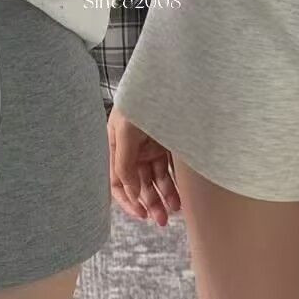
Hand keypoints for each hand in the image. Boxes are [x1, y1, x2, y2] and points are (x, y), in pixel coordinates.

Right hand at [108, 107, 180, 226]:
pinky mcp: (170, 144)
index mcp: (116, 146)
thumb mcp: (126, 130)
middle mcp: (133, 150)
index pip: (118, 181)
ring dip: (164, 197)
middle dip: (149, 203)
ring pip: (157, 180)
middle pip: (139, 184)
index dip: (128, 200)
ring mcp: (152, 147)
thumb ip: (124, 161)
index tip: (141, 215)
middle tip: (162, 220)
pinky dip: (176, 184)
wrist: (169, 77)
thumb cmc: (140, 100)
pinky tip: (182, 197)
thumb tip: (129, 191)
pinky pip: (172, 170)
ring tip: (175, 211)